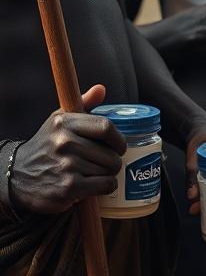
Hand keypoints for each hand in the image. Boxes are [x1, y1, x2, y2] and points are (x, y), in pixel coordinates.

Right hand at [8, 84, 124, 214]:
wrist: (16, 176)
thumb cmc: (46, 147)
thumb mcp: (59, 122)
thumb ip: (82, 104)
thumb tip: (100, 89)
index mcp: (64, 123)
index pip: (106, 127)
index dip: (118, 139)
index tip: (118, 146)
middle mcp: (64, 142)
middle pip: (112, 154)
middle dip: (113, 161)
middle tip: (102, 164)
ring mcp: (66, 165)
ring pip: (110, 170)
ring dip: (106, 175)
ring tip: (90, 173)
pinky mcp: (69, 187)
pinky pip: (106, 185)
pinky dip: (105, 187)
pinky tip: (92, 185)